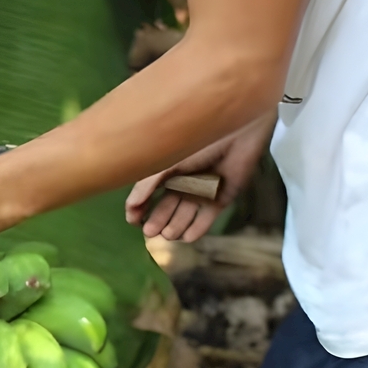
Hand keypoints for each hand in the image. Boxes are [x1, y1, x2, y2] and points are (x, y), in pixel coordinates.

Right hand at [125, 110, 276, 241]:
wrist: (237, 129)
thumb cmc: (198, 139)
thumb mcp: (167, 162)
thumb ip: (147, 185)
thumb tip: (130, 208)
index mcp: (167, 171)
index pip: (149, 196)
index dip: (139, 209)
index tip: (134, 221)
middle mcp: (183, 183)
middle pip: (167, 208)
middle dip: (158, 221)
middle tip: (151, 233)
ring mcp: (203, 192)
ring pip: (185, 216)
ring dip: (175, 227)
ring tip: (168, 234)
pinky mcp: (221, 198)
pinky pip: (206, 218)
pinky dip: (197, 229)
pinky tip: (187, 237)